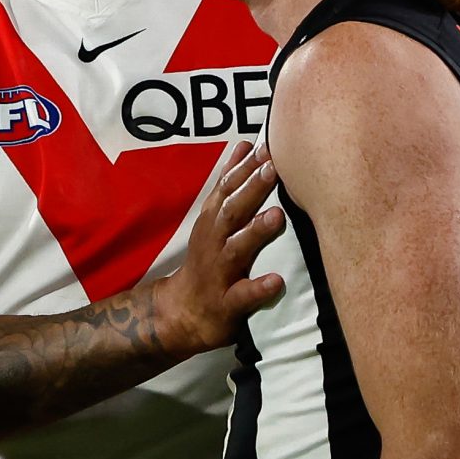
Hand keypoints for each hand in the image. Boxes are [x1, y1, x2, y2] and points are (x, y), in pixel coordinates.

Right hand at [146, 141, 286, 355]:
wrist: (181, 313)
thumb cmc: (208, 261)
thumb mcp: (213, 220)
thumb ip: (229, 186)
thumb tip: (246, 145)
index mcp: (212, 223)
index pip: (226, 190)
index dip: (243, 169)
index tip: (263, 147)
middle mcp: (213, 244)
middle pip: (231, 213)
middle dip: (251, 190)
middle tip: (272, 169)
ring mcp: (219, 274)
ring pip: (236, 250)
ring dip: (255, 232)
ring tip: (277, 216)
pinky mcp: (225, 304)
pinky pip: (242, 296)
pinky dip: (258, 288)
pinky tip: (276, 281)